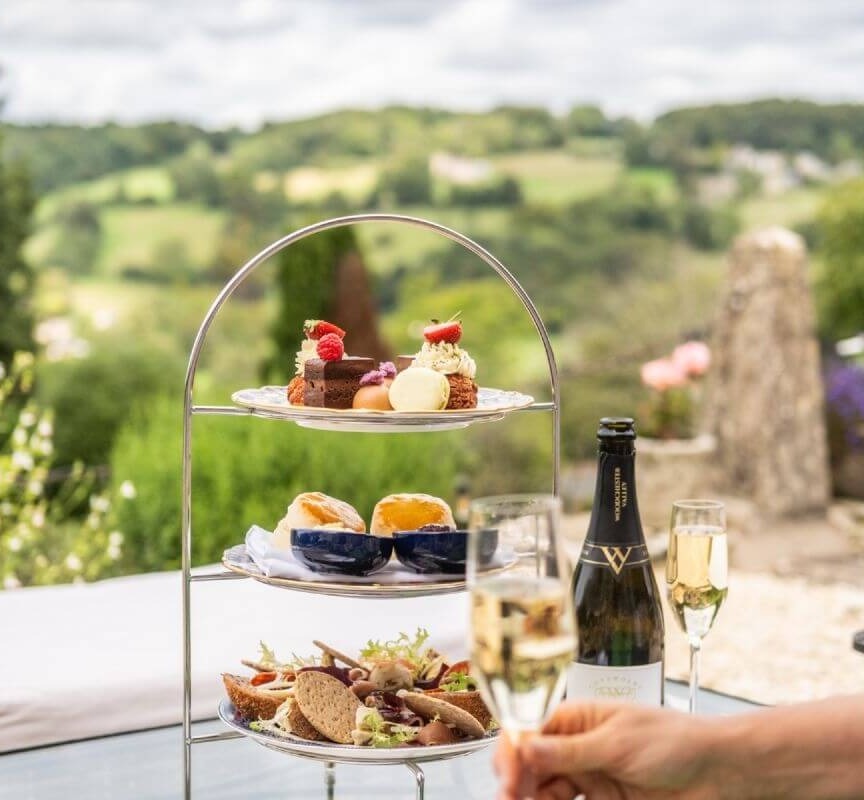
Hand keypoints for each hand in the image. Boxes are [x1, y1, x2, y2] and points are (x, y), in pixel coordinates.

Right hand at [495, 702, 715, 799]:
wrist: (717, 773)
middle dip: (517, 782)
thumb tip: (526, 746)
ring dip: (532, 799)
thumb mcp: (618, 743)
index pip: (530, 731)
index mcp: (578, 719)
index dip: (513, 752)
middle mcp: (577, 746)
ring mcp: (588, 775)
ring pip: (545, 790)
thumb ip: (572, 750)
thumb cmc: (675, 742)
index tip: (508, 778)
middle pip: (532, 765)